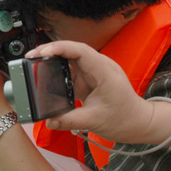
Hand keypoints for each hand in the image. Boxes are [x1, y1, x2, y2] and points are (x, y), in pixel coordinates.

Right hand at [25, 41, 154, 142]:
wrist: (139, 122)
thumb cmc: (124, 119)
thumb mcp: (95, 121)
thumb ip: (69, 121)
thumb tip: (48, 120)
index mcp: (104, 71)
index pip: (80, 51)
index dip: (59, 48)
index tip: (42, 52)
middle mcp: (99, 67)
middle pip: (72, 51)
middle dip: (51, 51)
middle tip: (31, 57)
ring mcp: (94, 72)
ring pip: (70, 59)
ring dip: (53, 60)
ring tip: (34, 64)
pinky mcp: (90, 79)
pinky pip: (71, 71)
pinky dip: (58, 72)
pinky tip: (46, 76)